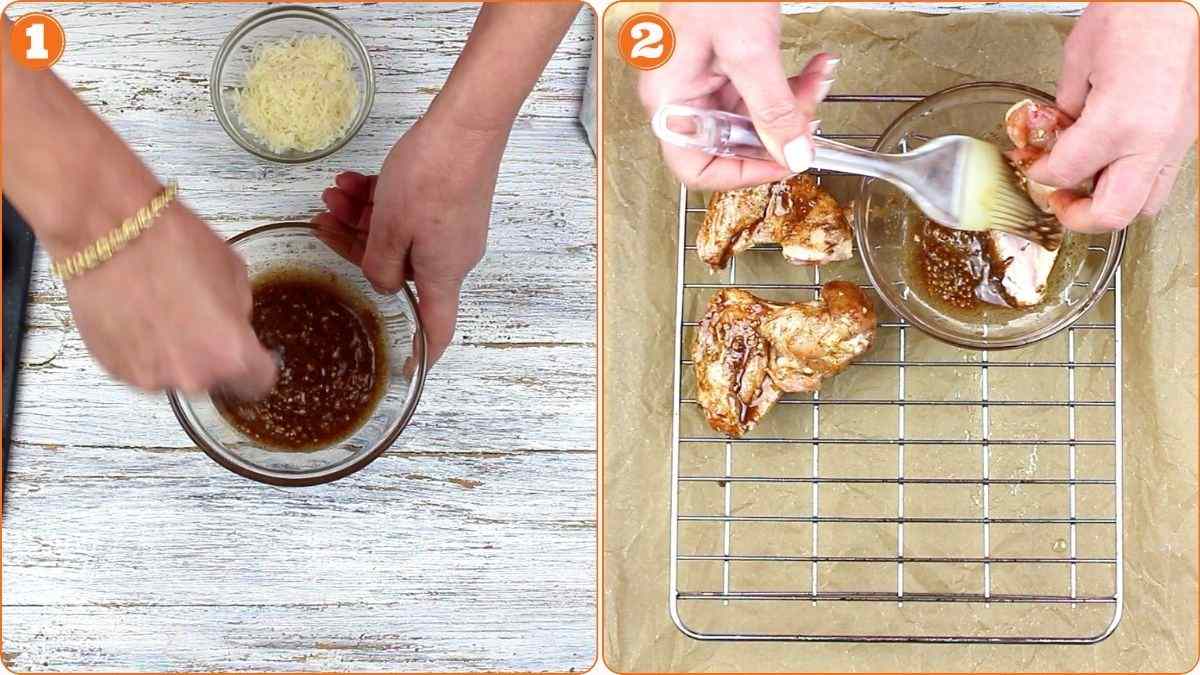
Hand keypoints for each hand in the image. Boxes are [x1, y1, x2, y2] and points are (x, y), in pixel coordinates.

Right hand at [63, 202, 276, 395]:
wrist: (108, 231)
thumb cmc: (168, 245)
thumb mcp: (234, 272)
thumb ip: (240, 311)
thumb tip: (232, 322)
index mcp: (230, 354)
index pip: (258, 382)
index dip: (257, 365)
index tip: (251, 357)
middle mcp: (191, 375)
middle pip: (214, 379)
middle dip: (211, 354)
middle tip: (198, 318)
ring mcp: (149, 377)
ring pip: (175, 372)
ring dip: (175, 352)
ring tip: (163, 311)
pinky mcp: (115, 369)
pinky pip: (141, 366)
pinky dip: (143, 348)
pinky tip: (139, 315)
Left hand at [313, 113, 500, 364]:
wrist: (467, 124)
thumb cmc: (433, 174)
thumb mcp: (390, 226)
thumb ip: (379, 265)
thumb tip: (383, 283)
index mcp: (441, 272)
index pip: (436, 328)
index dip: (422, 355)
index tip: (408, 370)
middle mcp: (452, 256)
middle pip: (401, 269)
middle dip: (357, 247)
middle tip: (324, 224)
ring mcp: (453, 228)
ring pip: (399, 236)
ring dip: (363, 218)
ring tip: (333, 195)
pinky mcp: (451, 202)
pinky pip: (411, 214)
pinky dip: (382, 202)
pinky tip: (355, 183)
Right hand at [637, 2, 836, 189]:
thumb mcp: (750, 48)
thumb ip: (774, 108)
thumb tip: (794, 154)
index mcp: (670, 99)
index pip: (697, 168)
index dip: (743, 174)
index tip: (784, 162)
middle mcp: (680, 94)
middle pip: (731, 142)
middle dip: (779, 128)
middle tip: (811, 113)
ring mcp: (700, 77)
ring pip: (751, 116)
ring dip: (791, 102)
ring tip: (818, 78)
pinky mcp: (721, 61)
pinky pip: (756, 89)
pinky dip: (788, 82)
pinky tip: (812, 66)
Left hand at [1027, 4, 1197, 231]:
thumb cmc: (1135, 16)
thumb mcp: (1079, 61)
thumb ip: (1064, 109)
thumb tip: (1054, 135)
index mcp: (1118, 122)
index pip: (1065, 173)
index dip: (1039, 172)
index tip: (1032, 164)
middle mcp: (1152, 141)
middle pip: (1113, 213)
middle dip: (1078, 216)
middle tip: (1058, 201)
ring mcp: (1176, 142)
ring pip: (1146, 205)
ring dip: (1110, 205)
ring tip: (1085, 188)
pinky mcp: (1188, 137)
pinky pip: (1160, 178)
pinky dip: (1132, 182)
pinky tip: (1111, 164)